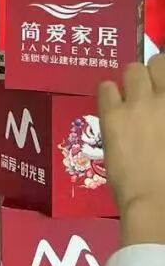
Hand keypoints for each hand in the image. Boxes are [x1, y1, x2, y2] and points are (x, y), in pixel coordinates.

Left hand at [98, 55, 164, 246]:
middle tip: (152, 90)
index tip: (162, 90)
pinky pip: (106, 86)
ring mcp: (140, 102)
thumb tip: (158, 118)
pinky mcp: (114, 113)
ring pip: (132, 69)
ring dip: (133, 81)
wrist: (161, 203)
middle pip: (160, 62)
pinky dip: (109, 94)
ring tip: (132, 97)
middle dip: (155, 73)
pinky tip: (113, 108)